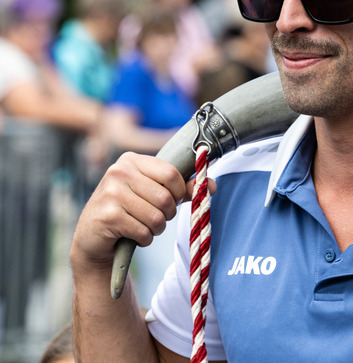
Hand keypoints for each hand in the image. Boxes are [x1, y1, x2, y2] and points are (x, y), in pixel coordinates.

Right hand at [71, 152, 189, 269]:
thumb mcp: (154, 193)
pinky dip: (145, 238)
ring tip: (144, 226)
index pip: (172, 174)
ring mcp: (110, 193)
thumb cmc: (129, 210)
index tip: (174, 200)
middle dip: (168, 214)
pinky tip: (133, 235)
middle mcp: (118, 172)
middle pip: (166, 197)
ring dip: (157, 228)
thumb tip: (212, 185)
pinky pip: (143, 231)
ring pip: (156, 216)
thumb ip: (184, 188)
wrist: (93, 237)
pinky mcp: (108, 216)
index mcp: (132, 160)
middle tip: (157, 217)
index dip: (180, 192)